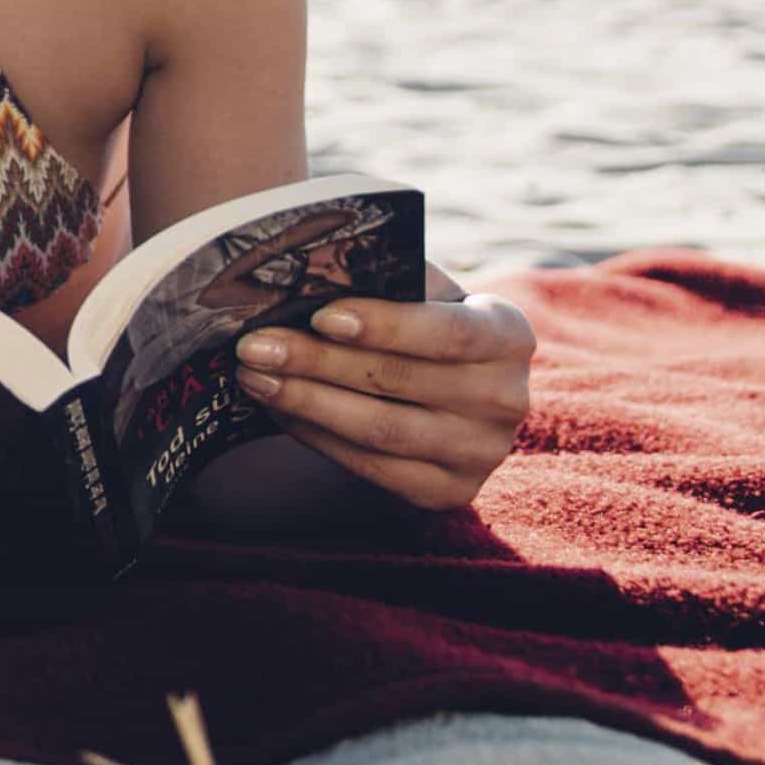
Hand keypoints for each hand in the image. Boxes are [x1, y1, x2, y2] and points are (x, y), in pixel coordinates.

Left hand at [230, 290, 533, 511]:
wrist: (455, 389)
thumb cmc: (426, 322)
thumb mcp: (425, 293)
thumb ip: (387, 281)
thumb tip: (311, 273)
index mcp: (508, 335)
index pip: (448, 331)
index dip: (385, 325)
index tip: (321, 316)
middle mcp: (506, 399)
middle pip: (400, 381)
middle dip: (318, 361)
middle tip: (255, 345)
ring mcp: (481, 453)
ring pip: (380, 429)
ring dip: (307, 401)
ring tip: (255, 376)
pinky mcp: (449, 491)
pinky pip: (371, 466)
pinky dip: (318, 436)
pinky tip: (280, 409)